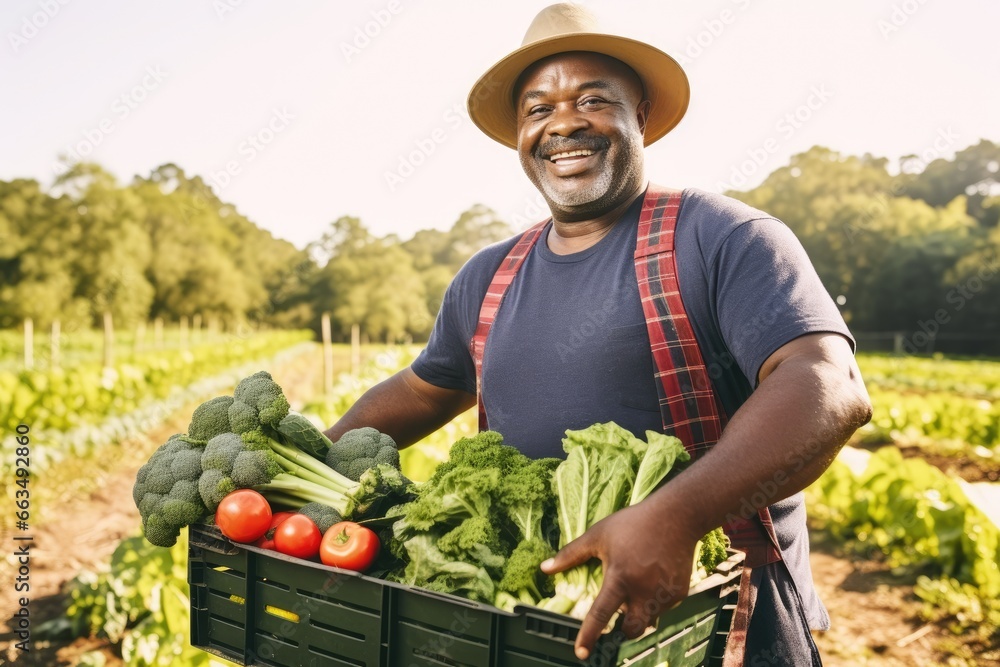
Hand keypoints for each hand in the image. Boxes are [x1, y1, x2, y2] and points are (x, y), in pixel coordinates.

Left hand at [540, 501, 699, 660]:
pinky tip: (653, 579)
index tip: (580, 653)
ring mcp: (663, 594)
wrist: (676, 516)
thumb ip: (571, 554)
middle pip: (631, 629)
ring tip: (637, 586)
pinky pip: (663, 607)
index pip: (600, 614)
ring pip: (649, 618)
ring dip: (639, 612)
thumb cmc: (633, 523)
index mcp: (620, 577)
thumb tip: (545, 568)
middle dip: (622, 630)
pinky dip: (655, 601)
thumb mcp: (598, 535)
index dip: (589, 635)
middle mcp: (643, 590)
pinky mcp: (680, 593)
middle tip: (618, 616)